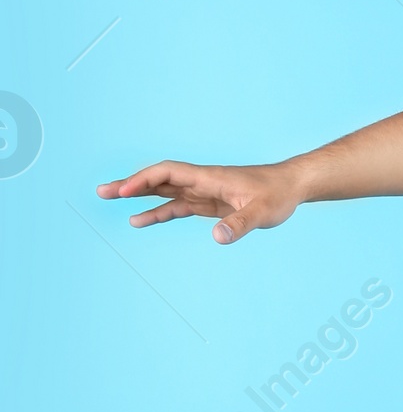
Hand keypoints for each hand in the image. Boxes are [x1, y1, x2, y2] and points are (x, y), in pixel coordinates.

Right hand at [96, 159, 305, 242]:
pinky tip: (140, 220)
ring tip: (111, 200)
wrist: (291, 187)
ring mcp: (203, 192)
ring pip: (164, 192)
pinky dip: (158, 212)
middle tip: (102, 192)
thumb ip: (241, 224)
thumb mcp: (263, 212)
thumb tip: (218, 237)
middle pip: (159, 180)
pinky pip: (177, 206)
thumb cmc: (278, 195)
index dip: (145, 180)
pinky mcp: (209, 204)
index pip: (169, 174)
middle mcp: (201, 182)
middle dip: (130, 184)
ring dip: (138, 196)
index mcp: (209, 178)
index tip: (124, 190)